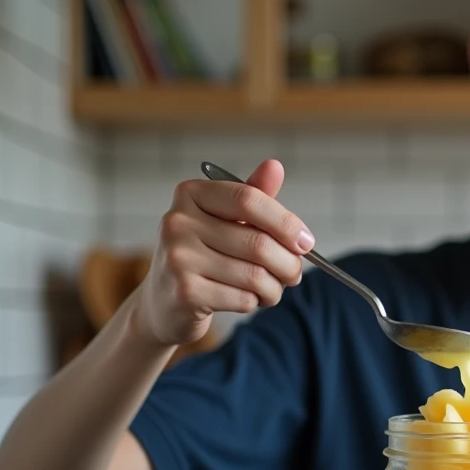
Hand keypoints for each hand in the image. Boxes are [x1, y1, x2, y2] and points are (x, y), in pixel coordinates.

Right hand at [134, 159, 313, 346]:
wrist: (163, 303)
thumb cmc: (203, 255)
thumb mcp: (225, 220)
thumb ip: (252, 196)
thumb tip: (275, 166)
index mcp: (191, 194)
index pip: (249, 199)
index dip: (286, 222)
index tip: (306, 242)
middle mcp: (178, 222)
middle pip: (258, 242)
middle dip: (288, 264)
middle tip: (294, 274)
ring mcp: (178, 258)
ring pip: (255, 275)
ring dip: (274, 287)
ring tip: (271, 289)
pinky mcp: (184, 293)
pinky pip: (243, 299)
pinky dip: (255, 302)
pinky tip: (246, 299)